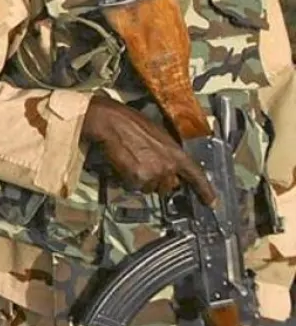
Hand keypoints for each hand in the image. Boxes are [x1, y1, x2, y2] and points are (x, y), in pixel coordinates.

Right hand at [82, 96, 215, 204]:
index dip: (206, 192)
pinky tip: (126, 165)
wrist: (113, 123)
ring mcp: (153, 174)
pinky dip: (129, 180)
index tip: (212, 203)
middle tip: (147, 166)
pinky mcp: (137, 179)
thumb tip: (170, 165)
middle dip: (160, 181)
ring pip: (151, 188)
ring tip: (134, 162)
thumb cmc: (132, 123)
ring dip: (143, 180)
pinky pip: (135, 187)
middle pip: (169, 186)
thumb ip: (169, 154)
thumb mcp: (160, 136)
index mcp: (177, 154)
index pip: (197, 176)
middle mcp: (169, 167)